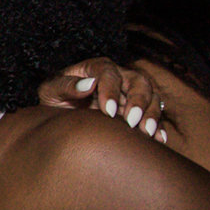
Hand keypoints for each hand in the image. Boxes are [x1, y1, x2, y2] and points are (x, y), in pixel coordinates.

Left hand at [43, 59, 169, 142]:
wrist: (62, 116)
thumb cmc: (55, 99)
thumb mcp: (50, 90)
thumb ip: (65, 85)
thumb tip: (88, 85)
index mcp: (97, 68)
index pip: (109, 73)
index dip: (110, 90)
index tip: (107, 111)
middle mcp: (120, 77)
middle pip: (138, 82)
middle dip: (139, 101)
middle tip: (132, 122)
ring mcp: (131, 94)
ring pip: (152, 97)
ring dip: (152, 114)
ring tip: (146, 133)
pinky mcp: (138, 111)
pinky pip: (154, 116)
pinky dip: (158, 128)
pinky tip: (159, 141)